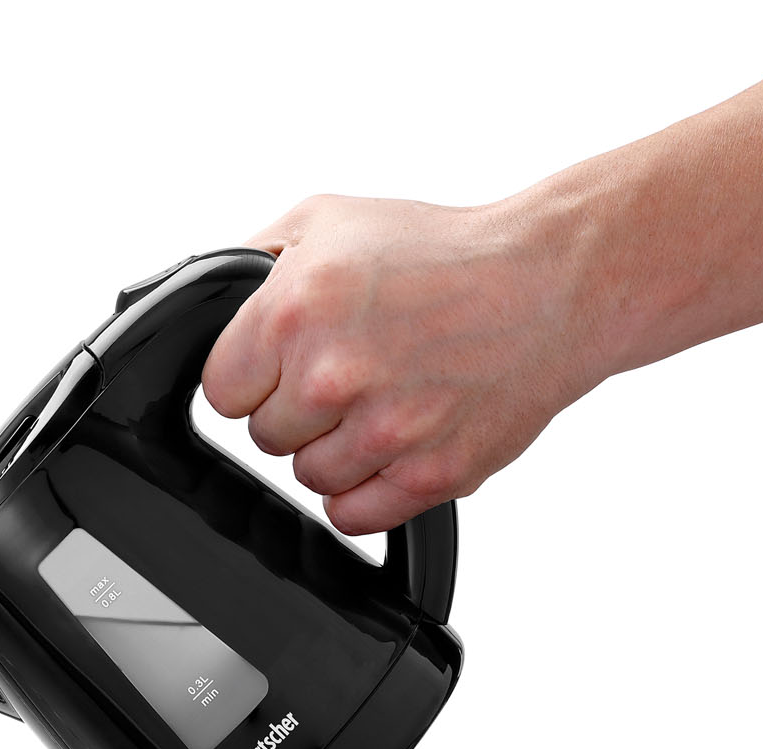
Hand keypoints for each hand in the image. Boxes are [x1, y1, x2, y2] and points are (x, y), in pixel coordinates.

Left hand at [202, 193, 608, 534]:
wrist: (551, 283)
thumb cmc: (447, 251)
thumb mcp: (328, 219)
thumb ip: (251, 263)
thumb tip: (211, 299)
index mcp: (294, 310)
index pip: (222, 390)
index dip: (252, 375)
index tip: (283, 363)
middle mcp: (334, 374)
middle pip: (265, 437)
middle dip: (297, 408)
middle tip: (349, 371)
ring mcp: (385, 431)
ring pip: (309, 478)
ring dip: (335, 448)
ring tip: (382, 399)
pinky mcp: (430, 474)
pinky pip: (354, 515)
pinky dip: (366, 490)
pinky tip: (393, 444)